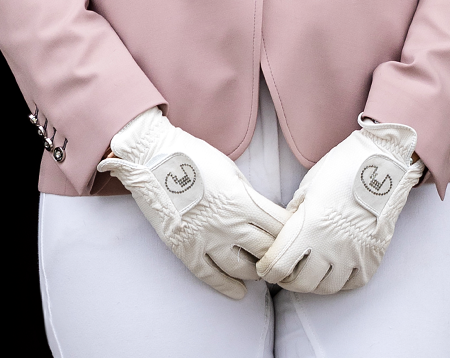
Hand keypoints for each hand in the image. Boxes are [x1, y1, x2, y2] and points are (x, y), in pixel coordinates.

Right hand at [98, 107, 289, 299]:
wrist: (153, 158)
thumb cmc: (195, 157)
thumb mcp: (231, 171)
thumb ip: (249, 197)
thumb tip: (264, 217)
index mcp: (243, 200)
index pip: (279, 227)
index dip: (291, 234)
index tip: (295, 237)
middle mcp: (229, 223)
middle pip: (266, 251)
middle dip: (277, 255)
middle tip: (281, 258)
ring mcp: (207, 239)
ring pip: (243, 269)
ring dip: (256, 272)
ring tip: (260, 271)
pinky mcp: (186, 249)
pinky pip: (211, 276)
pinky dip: (227, 287)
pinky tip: (238, 292)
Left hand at [256, 119, 424, 294]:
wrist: (383, 162)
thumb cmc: (342, 167)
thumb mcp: (309, 186)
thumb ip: (295, 214)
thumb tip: (285, 233)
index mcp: (310, 226)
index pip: (280, 265)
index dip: (267, 270)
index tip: (264, 267)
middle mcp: (332, 247)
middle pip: (302, 283)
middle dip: (287, 279)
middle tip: (283, 272)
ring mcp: (354, 255)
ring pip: (327, 287)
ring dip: (313, 283)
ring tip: (307, 271)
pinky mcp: (373, 258)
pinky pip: (352, 283)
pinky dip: (339, 280)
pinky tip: (333, 269)